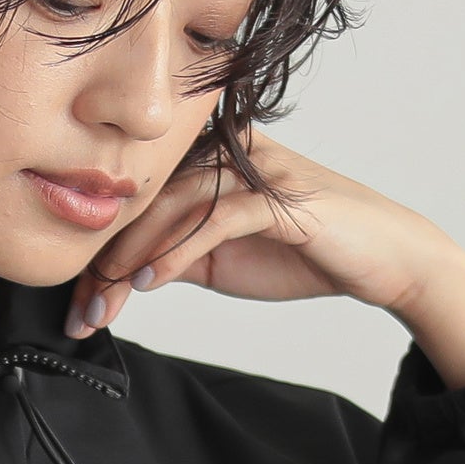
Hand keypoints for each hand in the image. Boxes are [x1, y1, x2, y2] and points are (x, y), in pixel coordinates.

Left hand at [64, 129, 464, 391]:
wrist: (386, 262)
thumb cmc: (307, 255)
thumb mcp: (222, 260)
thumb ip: (175, 252)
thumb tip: (119, 274)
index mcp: (213, 159)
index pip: (143, 196)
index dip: (103, 248)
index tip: (78, 302)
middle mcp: (231, 153)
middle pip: (149, 196)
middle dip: (107, 257)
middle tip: (80, 310)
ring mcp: (257, 170)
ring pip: (174, 203)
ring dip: (132, 257)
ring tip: (105, 299)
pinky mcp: (280, 197)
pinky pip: (215, 218)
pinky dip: (177, 250)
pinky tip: (149, 282)